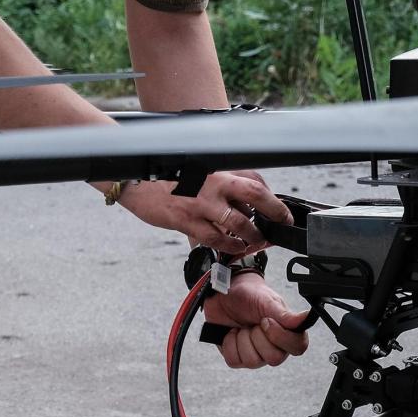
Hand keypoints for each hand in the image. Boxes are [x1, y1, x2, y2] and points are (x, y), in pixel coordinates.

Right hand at [117, 170, 292, 253]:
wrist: (134, 181)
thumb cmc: (167, 177)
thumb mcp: (198, 172)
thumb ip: (221, 185)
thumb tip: (244, 203)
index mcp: (216, 168)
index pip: (253, 178)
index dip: (270, 195)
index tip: (280, 208)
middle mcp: (212, 182)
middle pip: (253, 193)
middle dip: (274, 210)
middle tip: (282, 222)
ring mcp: (200, 202)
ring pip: (237, 221)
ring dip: (252, 235)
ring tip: (258, 241)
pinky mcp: (186, 220)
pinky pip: (214, 238)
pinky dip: (229, 245)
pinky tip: (236, 248)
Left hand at [204, 271, 310, 368]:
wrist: (225, 293)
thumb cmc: (251, 295)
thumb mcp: (267, 302)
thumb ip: (286, 315)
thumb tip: (306, 317)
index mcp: (287, 332)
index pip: (298, 348)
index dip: (281, 337)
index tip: (266, 321)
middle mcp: (275, 347)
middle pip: (274, 359)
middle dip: (258, 337)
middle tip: (254, 322)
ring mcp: (256, 354)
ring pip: (252, 362)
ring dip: (243, 339)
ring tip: (243, 326)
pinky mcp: (238, 357)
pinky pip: (234, 361)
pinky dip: (229, 343)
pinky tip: (232, 332)